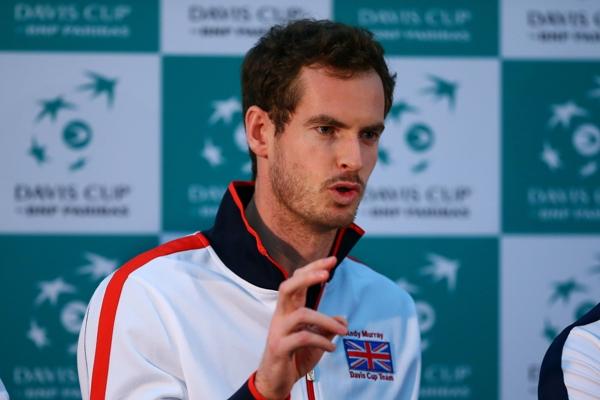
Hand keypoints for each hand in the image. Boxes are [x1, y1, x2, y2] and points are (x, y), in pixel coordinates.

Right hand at [254, 256, 347, 398]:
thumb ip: (327, 328)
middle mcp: (281, 316)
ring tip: (344, 331)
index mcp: (288, 310)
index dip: (312, 268)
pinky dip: (322, 341)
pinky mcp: (279, 347)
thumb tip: (343, 319)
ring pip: (301, 314)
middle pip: (288, 287)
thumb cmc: (295, 357)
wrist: (276, 382)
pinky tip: (332, 347)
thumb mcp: (316, 341)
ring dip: (326, 320)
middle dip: (307, 277)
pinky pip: (303, 338)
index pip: (296, 281)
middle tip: (327, 273)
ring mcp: (278, 331)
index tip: (332, 260)